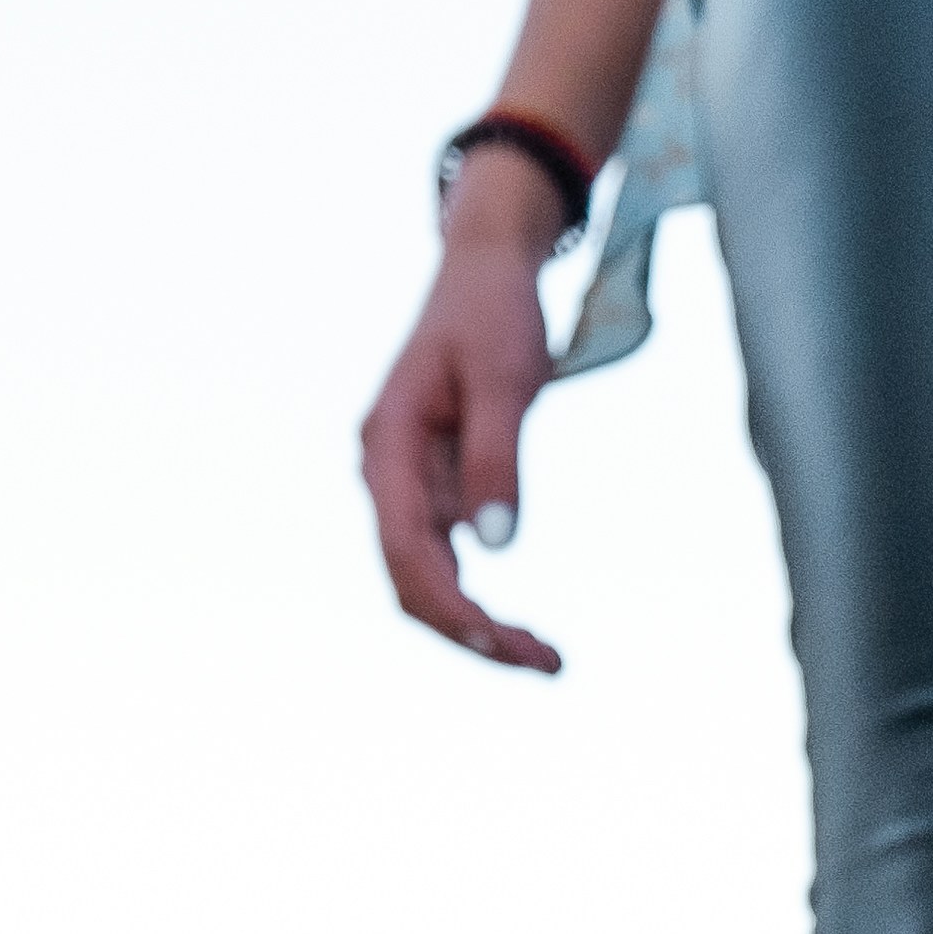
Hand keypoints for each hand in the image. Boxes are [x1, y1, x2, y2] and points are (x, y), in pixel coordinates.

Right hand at [360, 204, 564, 671]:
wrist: (486, 269)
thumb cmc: (493, 314)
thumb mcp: (504, 380)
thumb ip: (495, 460)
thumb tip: (493, 549)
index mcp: (386, 446)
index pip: (409, 552)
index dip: (453, 608)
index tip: (505, 646)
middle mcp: (385, 472)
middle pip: (411, 579)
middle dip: (470, 632)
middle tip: (547, 665)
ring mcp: (406, 482)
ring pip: (428, 577)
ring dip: (476, 623)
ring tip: (544, 658)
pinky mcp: (433, 485)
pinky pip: (446, 558)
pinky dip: (480, 598)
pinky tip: (523, 630)